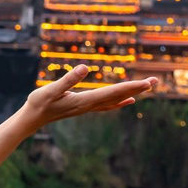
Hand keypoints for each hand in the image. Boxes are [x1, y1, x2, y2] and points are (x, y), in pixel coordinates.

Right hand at [21, 65, 155, 126]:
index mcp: (84, 101)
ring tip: (148, 87)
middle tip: (156, 81)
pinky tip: (129, 100)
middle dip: (138, 88)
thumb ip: (67, 79)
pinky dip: (121, 101)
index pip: (112, 93)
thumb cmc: (38, 104)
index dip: (131, 87)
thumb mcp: (50, 90)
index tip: (147, 83)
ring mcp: (88, 107)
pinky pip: (108, 104)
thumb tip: (85, 67)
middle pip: (119, 96)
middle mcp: (90, 105)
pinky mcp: (84, 107)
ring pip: (116, 100)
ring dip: (132, 93)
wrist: (32, 119)